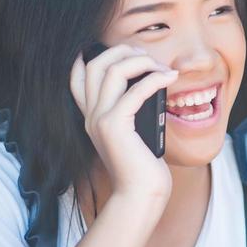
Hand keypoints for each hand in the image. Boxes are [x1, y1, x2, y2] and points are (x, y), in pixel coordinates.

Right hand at [69, 45, 176, 203]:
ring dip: (142, 61)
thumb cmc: (142, 167)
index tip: (122, 50)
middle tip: (149, 59)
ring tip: (162, 68)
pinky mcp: (115, 127)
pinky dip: (154, 79)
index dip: (93, 54)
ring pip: (113, 70)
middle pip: (96, 63)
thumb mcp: (133, 133)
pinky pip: (135, 90)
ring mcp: (100, 119)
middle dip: (124, 51)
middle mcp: (90, 115)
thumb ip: (132, 110)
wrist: (140, 195)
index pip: (77, 74)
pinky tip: (169, 78)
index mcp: (91, 116)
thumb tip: (151, 82)